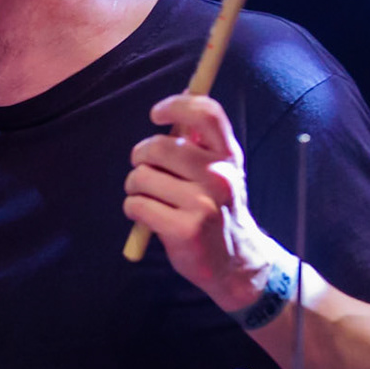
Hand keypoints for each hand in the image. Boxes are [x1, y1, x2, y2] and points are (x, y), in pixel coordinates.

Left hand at [124, 93, 279, 312]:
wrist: (236, 262)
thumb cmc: (218, 210)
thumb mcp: (220, 172)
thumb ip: (199, 143)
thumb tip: (172, 106)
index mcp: (228, 157)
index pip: (205, 114)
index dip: (176, 105)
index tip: (156, 115)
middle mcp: (219, 176)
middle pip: (158, 147)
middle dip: (140, 157)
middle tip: (144, 170)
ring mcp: (203, 204)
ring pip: (141, 177)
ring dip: (135, 187)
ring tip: (150, 198)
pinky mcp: (185, 230)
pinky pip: (136, 205)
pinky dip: (133, 209)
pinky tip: (148, 217)